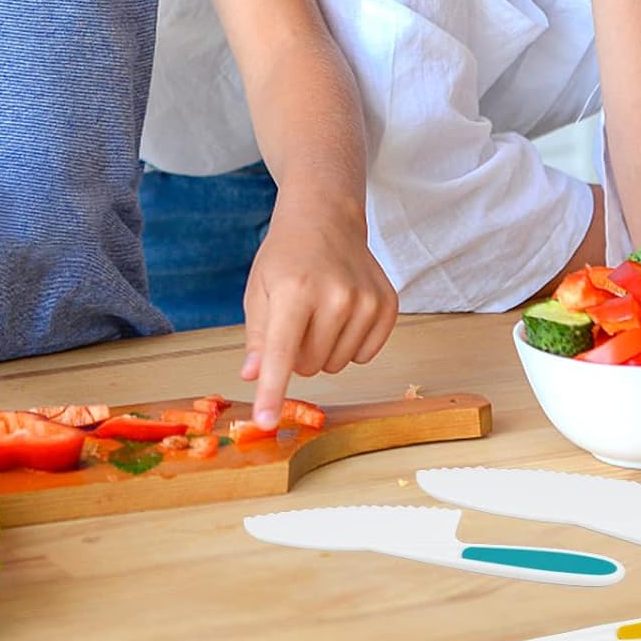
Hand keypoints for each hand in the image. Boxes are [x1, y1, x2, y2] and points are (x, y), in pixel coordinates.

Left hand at [240, 192, 397, 427]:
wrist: (326, 218)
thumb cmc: (286, 256)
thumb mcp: (259, 289)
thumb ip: (256, 337)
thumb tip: (253, 376)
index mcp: (293, 290)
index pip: (281, 354)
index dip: (272, 391)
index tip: (266, 422)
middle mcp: (334, 295)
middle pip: (310, 367)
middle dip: (298, 354)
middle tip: (296, 318)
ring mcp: (365, 300)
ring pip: (337, 365)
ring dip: (324, 349)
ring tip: (319, 311)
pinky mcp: (387, 304)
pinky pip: (365, 355)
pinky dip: (350, 343)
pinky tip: (344, 313)